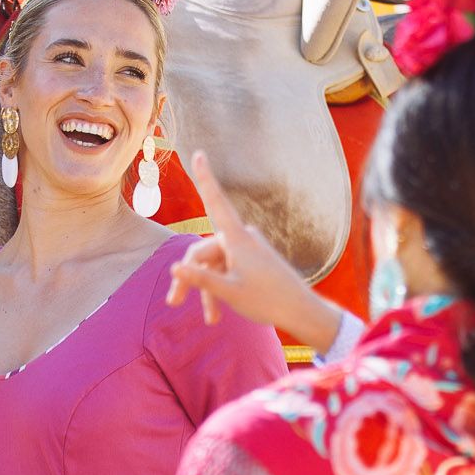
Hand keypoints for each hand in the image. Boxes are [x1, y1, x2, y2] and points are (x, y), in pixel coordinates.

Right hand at [165, 152, 345, 352]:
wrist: (301, 311)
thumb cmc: (268, 300)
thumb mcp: (229, 291)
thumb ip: (200, 279)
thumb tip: (173, 269)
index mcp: (237, 238)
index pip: (215, 201)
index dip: (204, 178)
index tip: (198, 154)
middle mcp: (242, 238)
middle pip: (203, 251)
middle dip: (190, 278)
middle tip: (173, 304)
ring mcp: (248, 250)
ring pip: (215, 265)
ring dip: (208, 291)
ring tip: (210, 320)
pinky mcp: (252, 261)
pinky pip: (227, 270)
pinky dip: (221, 289)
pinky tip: (218, 315)